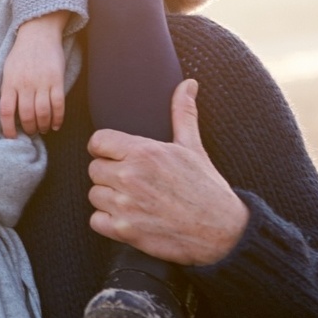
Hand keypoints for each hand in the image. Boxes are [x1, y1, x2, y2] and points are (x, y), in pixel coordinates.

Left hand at [0, 13, 67, 136]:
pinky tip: (56, 125)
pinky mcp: (57, 80)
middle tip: (31, 132)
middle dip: (29, 128)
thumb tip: (8, 113)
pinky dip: (58, 118)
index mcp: (10, 82)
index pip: (5, 111)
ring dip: (43, 125)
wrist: (38, 33)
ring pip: (43, 113)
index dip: (8, 128)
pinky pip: (58, 105)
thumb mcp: (7, 69)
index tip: (11, 137)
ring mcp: (42, 82)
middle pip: (26, 115)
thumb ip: (8, 89)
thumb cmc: (21, 54)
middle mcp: (25, 84)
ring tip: (43, 129)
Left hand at [87, 79, 249, 265]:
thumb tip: (188, 83)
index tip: (119, 157)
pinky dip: (107, 222)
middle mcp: (130, 177)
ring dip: (109, 198)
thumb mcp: (193, 147)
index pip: (97, 141)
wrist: (224, 233)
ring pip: (94, 195)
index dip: (106, 149)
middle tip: (132, 181)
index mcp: (144, 152)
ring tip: (133, 200)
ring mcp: (126, 205)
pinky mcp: (125, 231)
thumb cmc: (207, 188)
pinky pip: (96, 221)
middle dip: (110, 174)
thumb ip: (182, 113)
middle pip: (94, 169)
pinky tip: (128, 218)